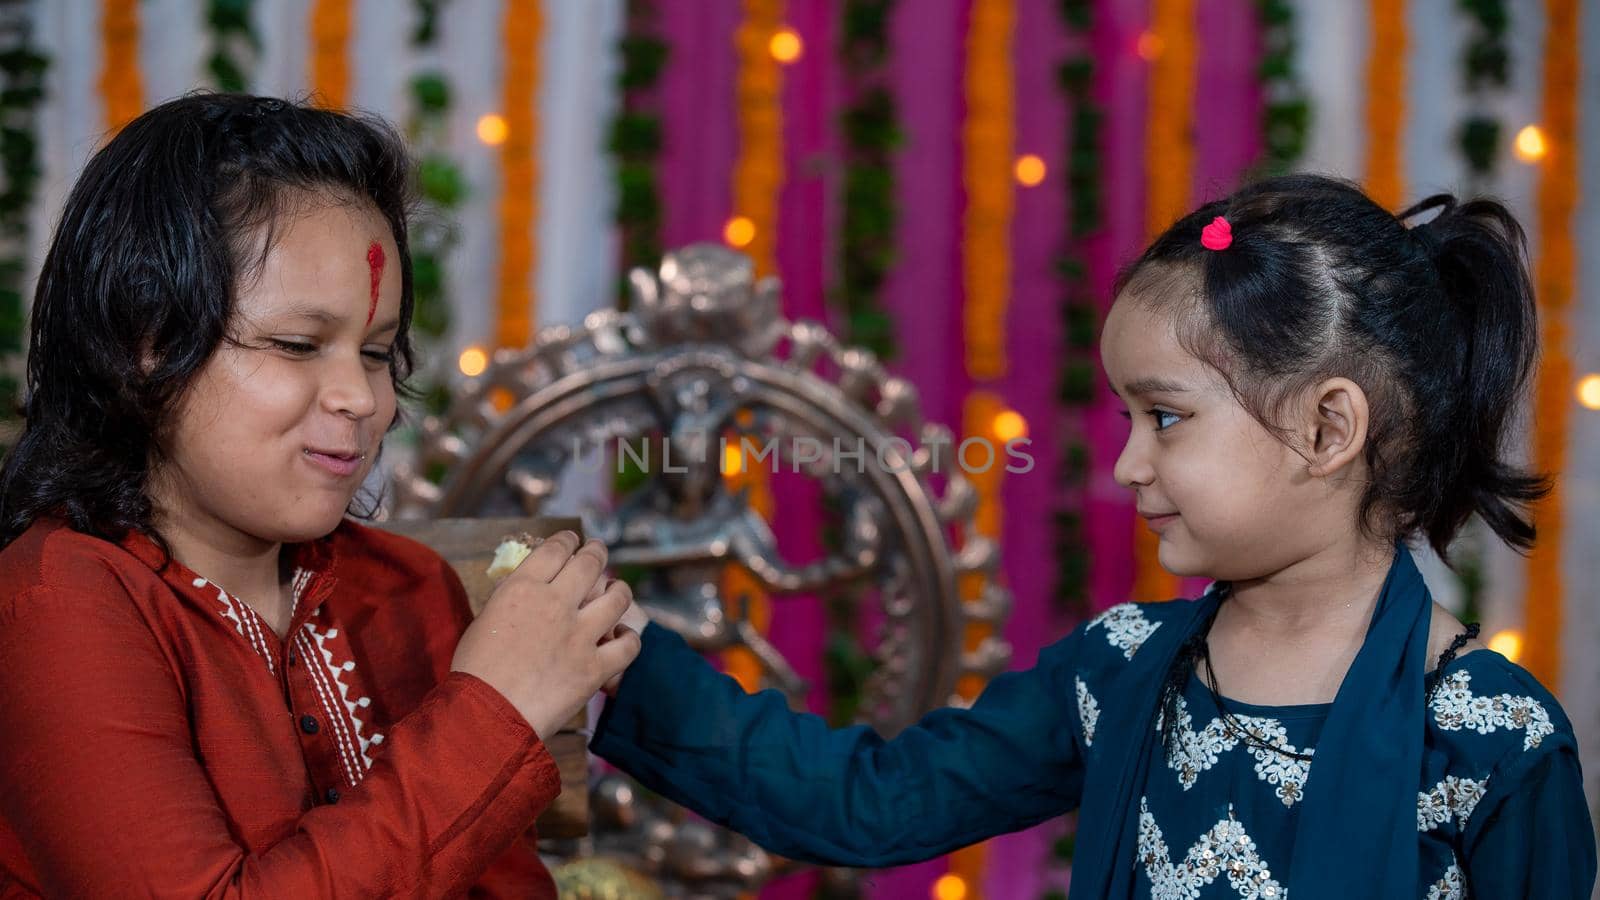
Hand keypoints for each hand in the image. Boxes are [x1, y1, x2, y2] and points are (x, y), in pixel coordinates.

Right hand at [451, 532, 640, 739]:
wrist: (486, 717)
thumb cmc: (475, 673)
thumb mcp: (483, 622)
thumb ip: (510, 601)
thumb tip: (526, 588)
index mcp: (523, 589)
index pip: (555, 549)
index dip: (568, 540)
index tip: (574, 539)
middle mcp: (555, 604)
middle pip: (590, 563)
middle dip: (597, 552)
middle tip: (599, 551)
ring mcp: (580, 635)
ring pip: (617, 597)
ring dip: (619, 590)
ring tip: (617, 590)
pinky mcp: (596, 667)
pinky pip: (628, 645)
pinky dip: (629, 639)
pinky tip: (623, 638)